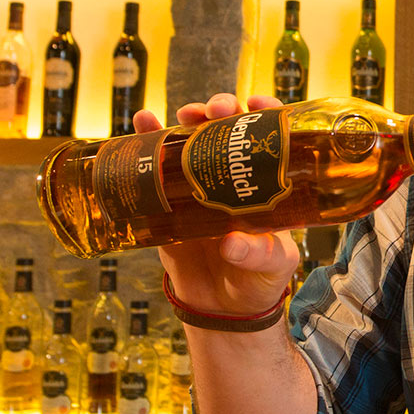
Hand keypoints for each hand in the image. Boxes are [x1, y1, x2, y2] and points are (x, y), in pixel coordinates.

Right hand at [134, 94, 300, 318]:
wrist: (222, 310)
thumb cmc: (258, 282)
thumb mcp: (272, 268)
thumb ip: (258, 255)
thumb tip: (231, 243)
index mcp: (267, 186)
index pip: (269, 138)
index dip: (265, 113)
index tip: (255, 103)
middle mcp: (234, 179)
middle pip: (228, 129)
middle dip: (220, 110)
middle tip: (214, 111)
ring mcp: (200, 187)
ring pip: (193, 140)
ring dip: (188, 119)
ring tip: (184, 114)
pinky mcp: (170, 203)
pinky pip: (157, 168)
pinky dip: (147, 141)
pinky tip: (141, 122)